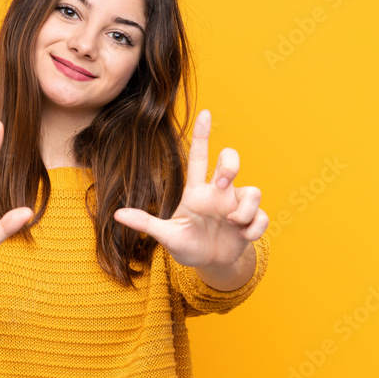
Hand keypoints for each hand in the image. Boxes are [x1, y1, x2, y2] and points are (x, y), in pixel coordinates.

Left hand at [112, 109, 268, 268]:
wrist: (208, 264)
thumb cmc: (187, 244)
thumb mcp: (166, 235)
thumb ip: (146, 223)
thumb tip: (117, 214)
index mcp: (197, 193)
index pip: (199, 158)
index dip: (202, 135)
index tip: (205, 113)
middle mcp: (219, 195)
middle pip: (231, 161)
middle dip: (231, 163)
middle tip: (223, 181)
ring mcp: (236, 208)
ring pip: (253, 191)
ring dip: (245, 208)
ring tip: (233, 223)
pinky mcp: (250, 223)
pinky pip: (261, 217)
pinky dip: (255, 228)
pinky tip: (243, 237)